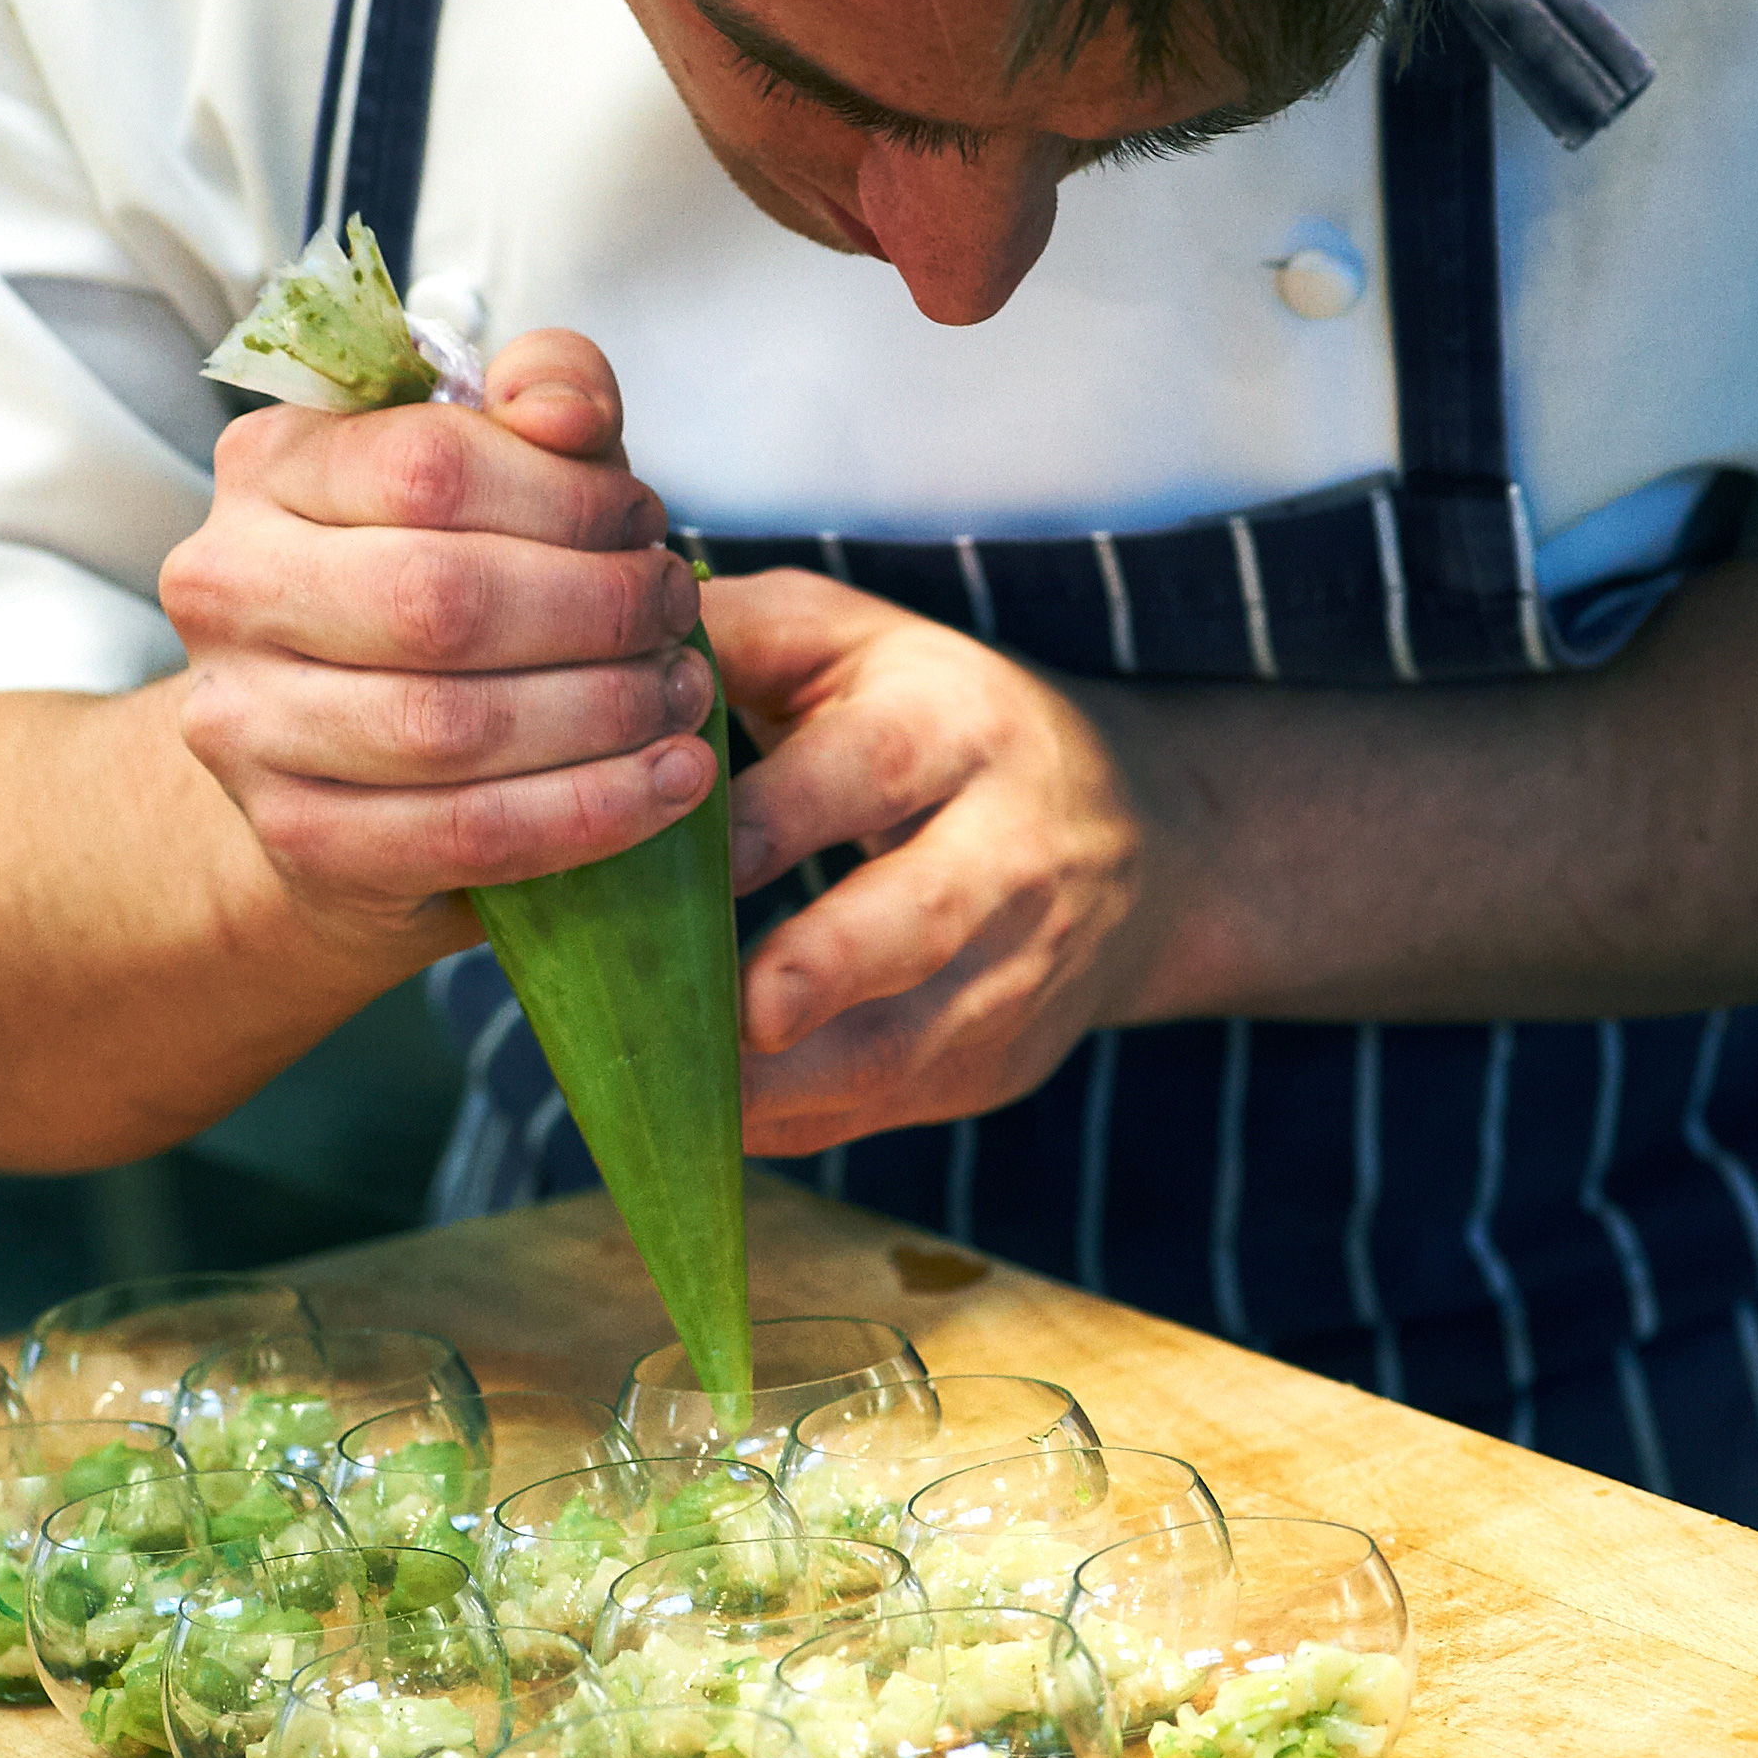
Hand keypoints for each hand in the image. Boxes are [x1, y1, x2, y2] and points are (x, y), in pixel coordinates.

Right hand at [159, 332, 717, 944]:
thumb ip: (548, 397)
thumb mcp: (496, 467)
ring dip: (603, 713)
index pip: (430, 464)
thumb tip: (565, 411)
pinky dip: (588, 811)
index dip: (569, 496)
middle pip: (440, 597)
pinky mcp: (298, 837)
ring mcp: (245, 724)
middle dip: (597, 608)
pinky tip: (665, 784)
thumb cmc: (434, 581)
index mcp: (267, 465)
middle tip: (676, 615)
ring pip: (450, 726)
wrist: (335, 756)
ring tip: (681, 697)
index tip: (644, 522)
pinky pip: (464, 831)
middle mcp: (228, 588)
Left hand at [710, 570, 1197, 1155]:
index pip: (869, 769)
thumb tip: (619, 643)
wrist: (1138, 835)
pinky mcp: (998, 1062)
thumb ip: (740, 632)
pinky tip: (712, 1125)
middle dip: (828, 966)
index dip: (776, 816)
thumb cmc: (932, 716)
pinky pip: (894, 1108)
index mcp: (956, 726)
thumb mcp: (856, 640)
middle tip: (743, 1010)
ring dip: (799, 1081)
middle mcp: (1005, 850)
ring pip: (911, 1044)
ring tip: (692, 1097)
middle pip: (920, 915)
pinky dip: (800, 1123)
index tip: (680, 849)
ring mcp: (1013, 971)